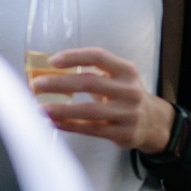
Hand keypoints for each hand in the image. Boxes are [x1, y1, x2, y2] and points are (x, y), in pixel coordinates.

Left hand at [37, 48, 175, 152]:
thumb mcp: (119, 78)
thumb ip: (94, 73)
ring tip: (39, 108)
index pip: (98, 57)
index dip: (74, 57)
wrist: (153, 122)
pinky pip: (90, 129)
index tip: (51, 61)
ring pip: (88, 110)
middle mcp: (129, 90)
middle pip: (90, 82)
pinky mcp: (122, 133)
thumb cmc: (126, 96)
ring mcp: (128, 113)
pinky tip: (53, 122)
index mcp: (126, 70)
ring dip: (60, 109)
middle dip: (60, 83)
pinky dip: (69, 125)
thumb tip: (50, 73)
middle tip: (37, 85)